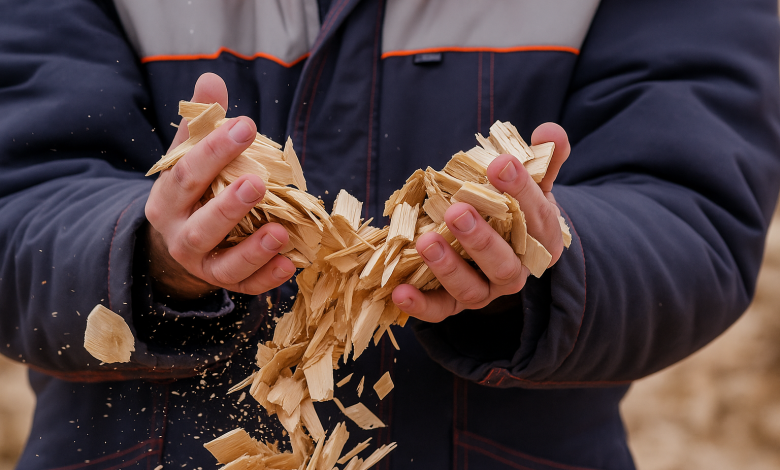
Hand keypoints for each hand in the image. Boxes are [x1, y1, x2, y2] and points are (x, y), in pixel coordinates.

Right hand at [142, 73, 294, 299]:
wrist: (179, 242)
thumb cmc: (194, 190)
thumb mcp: (191, 156)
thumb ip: (203, 124)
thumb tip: (212, 79)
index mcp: (167, 199)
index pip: (186, 174)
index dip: (214, 150)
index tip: (246, 125)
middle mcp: (180, 235)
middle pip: (202, 226)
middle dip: (229, 206)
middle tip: (258, 182)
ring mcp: (202, 265)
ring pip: (224, 265)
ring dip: (253, 250)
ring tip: (280, 231)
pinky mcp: (224, 283)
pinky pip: (246, 286)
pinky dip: (268, 279)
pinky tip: (291, 262)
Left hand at [392, 123, 570, 321]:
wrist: (510, 250)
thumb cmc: (517, 210)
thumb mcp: (534, 184)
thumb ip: (544, 158)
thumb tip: (549, 131)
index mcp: (541, 240)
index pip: (535, 216)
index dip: (520, 190)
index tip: (500, 164)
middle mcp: (515, 272)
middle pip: (503, 263)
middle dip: (481, 239)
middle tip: (459, 210)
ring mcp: (486, 291)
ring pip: (472, 289)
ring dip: (448, 268)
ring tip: (425, 242)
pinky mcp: (455, 304)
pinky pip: (440, 311)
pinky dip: (421, 306)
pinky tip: (399, 292)